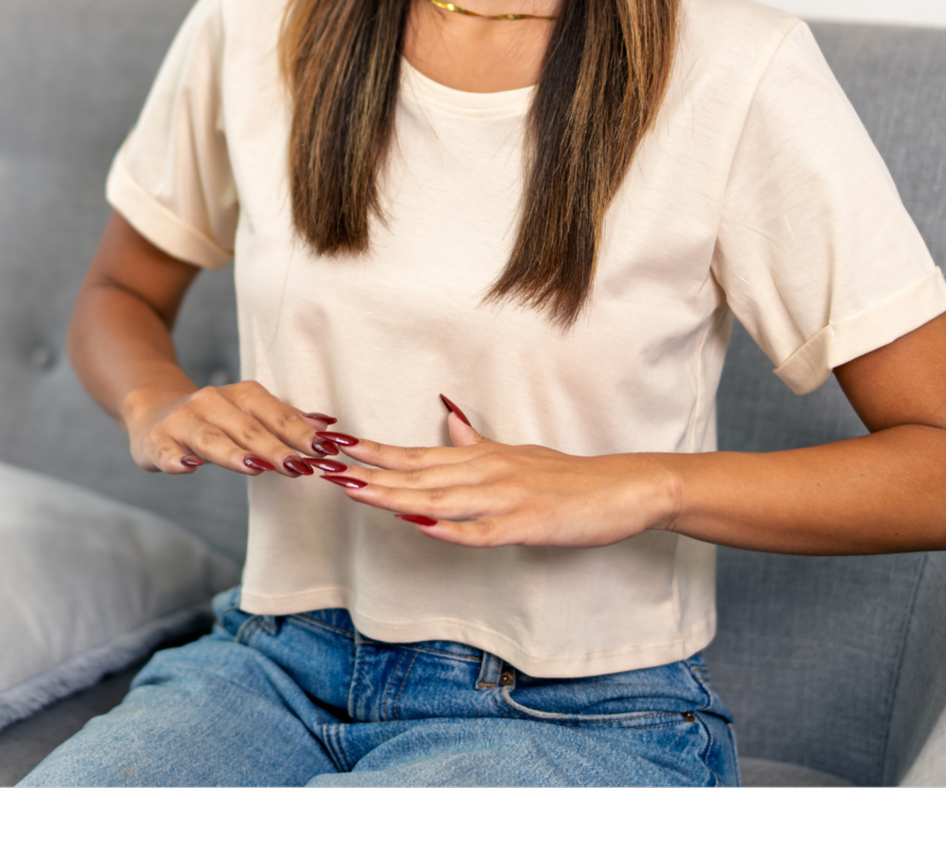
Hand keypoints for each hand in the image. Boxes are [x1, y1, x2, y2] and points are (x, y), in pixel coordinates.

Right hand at [125, 380, 349, 479]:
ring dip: (234, 453)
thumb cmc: (213, 419)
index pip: (276, 415)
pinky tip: (188, 466)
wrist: (152, 410)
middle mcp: (211, 403)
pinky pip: (166, 452)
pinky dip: (176, 459)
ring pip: (210, 438)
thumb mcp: (248, 413)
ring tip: (256, 466)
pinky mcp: (156, 442)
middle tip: (300, 467)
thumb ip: (286, 420)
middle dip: (275, 448)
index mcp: (240, 396)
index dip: (301, 432)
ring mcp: (182, 422)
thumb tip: (328, 425)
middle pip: (247, 429)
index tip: (325, 449)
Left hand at [327, 396, 679, 547]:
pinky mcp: (525, 525)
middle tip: (324, 469)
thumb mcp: (515, 454)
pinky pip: (480, 530)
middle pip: (416, 475)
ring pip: (439, 499)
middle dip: (369, 474)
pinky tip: (420, 524)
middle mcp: (484, 473)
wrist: (620, 489)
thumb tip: (446, 415)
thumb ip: (475, 442)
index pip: (415, 455)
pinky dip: (449, 528)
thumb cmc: (565, 478)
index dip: (374, 452)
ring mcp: (503, 499)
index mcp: (478, 459)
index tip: (334, 447)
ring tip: (356, 492)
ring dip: (395, 496)